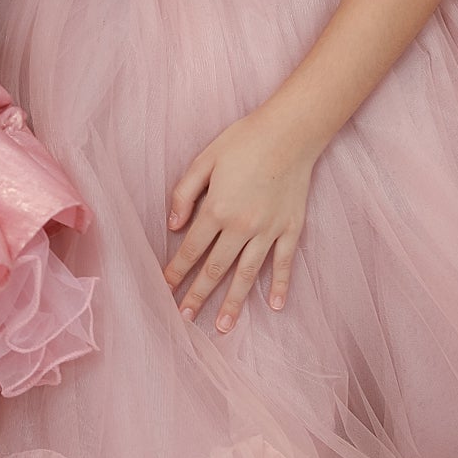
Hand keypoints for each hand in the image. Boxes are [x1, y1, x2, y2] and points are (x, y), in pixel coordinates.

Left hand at [163, 109, 319, 330]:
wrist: (290, 132)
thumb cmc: (243, 140)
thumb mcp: (204, 160)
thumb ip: (184, 194)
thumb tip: (172, 226)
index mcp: (216, 209)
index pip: (190, 248)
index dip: (176, 270)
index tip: (165, 288)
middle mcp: (242, 226)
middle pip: (216, 268)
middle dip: (198, 294)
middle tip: (185, 317)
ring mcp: (269, 230)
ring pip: (248, 274)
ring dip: (234, 302)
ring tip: (223, 326)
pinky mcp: (292, 229)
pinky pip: (284, 263)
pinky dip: (280, 286)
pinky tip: (275, 307)